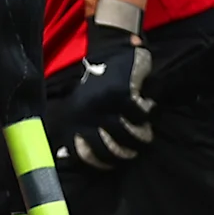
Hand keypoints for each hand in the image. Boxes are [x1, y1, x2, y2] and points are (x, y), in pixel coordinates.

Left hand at [54, 17, 154, 170]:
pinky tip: (147, 105)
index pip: (80, 153)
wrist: (110, 49)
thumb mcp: (78, 106)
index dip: (97, 163)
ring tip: (144, 132)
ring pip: (128, 136)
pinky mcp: (121, 95)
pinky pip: (141, 116)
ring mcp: (103, 105)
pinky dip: (148, 113)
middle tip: (131, 150)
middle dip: (123, 154)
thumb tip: (65, 157)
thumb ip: (74, 130)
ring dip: (141, 137)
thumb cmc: (95, 83)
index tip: (109, 164)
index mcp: (74, 119)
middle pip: (108, 150)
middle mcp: (86, 114)